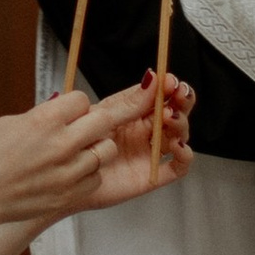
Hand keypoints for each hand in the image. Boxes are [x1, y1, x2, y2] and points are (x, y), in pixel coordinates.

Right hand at [0, 77, 195, 254]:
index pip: (82, 100)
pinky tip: (69, 173)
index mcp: (44, 121)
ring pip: (106, 150)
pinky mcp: (70, 194)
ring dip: (97, 147)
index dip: (77, 105)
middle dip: (102, 119)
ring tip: (76, 151)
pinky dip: (88, 173)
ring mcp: (68, 172)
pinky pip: (95, 176)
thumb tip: (62, 111)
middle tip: (97, 121)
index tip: (70, 110)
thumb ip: (42, 117)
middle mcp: (61, 144)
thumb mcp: (9, 124)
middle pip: (105, 120)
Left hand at [82, 72, 193, 203]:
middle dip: (182, 102)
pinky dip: (185, 156)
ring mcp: (150, 152)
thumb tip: (152, 79)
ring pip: (179, 135)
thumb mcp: (104, 116)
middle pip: (175, 113)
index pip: (160, 96)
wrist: (68, 174)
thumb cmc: (80, 143)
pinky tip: (178, 146)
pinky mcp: (152, 175)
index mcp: (134, 113)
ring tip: (169, 119)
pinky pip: (178, 167)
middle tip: (179, 96)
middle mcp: (145, 131)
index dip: (170, 87)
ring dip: (181, 124)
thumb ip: (130, 102)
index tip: (171, 81)